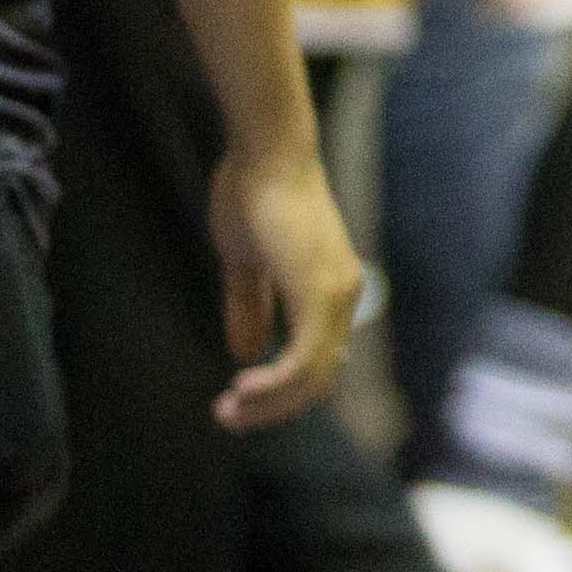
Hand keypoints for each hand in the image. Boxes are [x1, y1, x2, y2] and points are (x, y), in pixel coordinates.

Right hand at [210, 145, 367, 430]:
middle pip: (319, 379)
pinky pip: (305, 360)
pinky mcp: (320, 291)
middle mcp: (344, 295)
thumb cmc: (252, 197)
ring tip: (229, 409)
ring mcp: (336, 294)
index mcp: (329, 289)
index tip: (236, 401)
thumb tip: (246, 352)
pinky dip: (275, 384)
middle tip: (228, 417)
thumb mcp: (246, 263)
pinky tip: (243, 385)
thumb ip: (249, 306)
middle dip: (272, 407)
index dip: (280, 391)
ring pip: (313, 378)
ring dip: (269, 403)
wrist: (265, 154)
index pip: (318, 362)